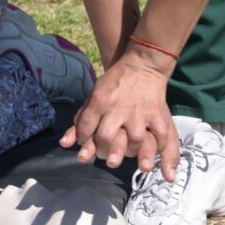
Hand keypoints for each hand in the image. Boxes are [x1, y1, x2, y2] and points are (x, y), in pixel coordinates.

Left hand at [60, 49, 178, 180]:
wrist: (141, 66)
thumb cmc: (113, 84)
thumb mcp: (92, 98)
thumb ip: (80, 122)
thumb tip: (65, 144)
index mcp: (98, 102)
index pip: (86, 129)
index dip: (85, 142)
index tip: (88, 148)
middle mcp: (118, 108)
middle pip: (107, 138)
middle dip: (104, 152)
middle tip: (107, 158)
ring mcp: (139, 112)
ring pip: (134, 141)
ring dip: (130, 153)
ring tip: (128, 157)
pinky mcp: (157, 114)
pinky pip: (159, 137)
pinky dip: (157, 149)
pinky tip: (152, 154)